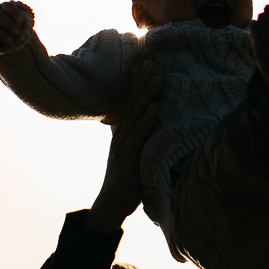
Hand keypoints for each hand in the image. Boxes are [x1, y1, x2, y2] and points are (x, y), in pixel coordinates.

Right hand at [0, 0, 33, 52]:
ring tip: (10, 41)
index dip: (14, 12)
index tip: (21, 21)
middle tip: (16, 33)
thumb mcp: (22, 27)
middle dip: (8, 24)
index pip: (7, 6)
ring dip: (1, 34)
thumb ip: (22, 23)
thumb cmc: (17, 34)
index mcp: (4, 12)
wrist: (11, 47)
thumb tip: (24, 22)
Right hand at [90, 62, 159, 230]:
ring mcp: (123, 146)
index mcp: (123, 135)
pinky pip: (137, 136)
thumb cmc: (126, 184)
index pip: (129, 105)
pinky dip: (146, 120)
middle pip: (131, 103)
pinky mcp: (127, 158)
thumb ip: (141, 144)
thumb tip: (154, 134)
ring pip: (135, 115)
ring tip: (157, 78)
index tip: (142, 66)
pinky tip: (155, 108)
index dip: (135, 86)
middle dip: (141, 82)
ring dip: (146, 95)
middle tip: (151, 62)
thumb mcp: (135, 158)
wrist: (110, 206)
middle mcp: (121, 136)